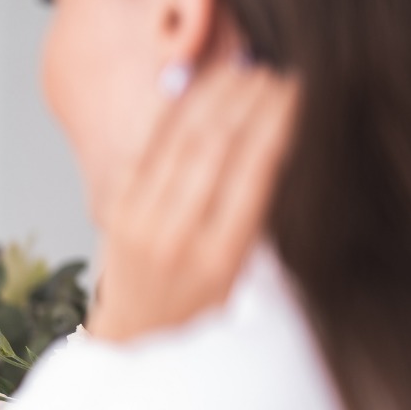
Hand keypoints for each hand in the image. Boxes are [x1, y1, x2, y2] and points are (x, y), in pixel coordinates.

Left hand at [87, 63, 300, 341]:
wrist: (135, 338)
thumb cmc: (202, 310)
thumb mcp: (243, 273)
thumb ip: (255, 215)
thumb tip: (276, 139)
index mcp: (219, 257)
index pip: (253, 172)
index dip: (275, 121)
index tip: (296, 90)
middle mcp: (175, 237)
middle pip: (214, 148)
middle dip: (246, 100)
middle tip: (272, 70)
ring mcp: (138, 221)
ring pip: (178, 141)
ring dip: (212, 97)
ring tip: (240, 71)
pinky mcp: (114, 210)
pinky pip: (145, 150)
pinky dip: (172, 114)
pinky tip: (194, 88)